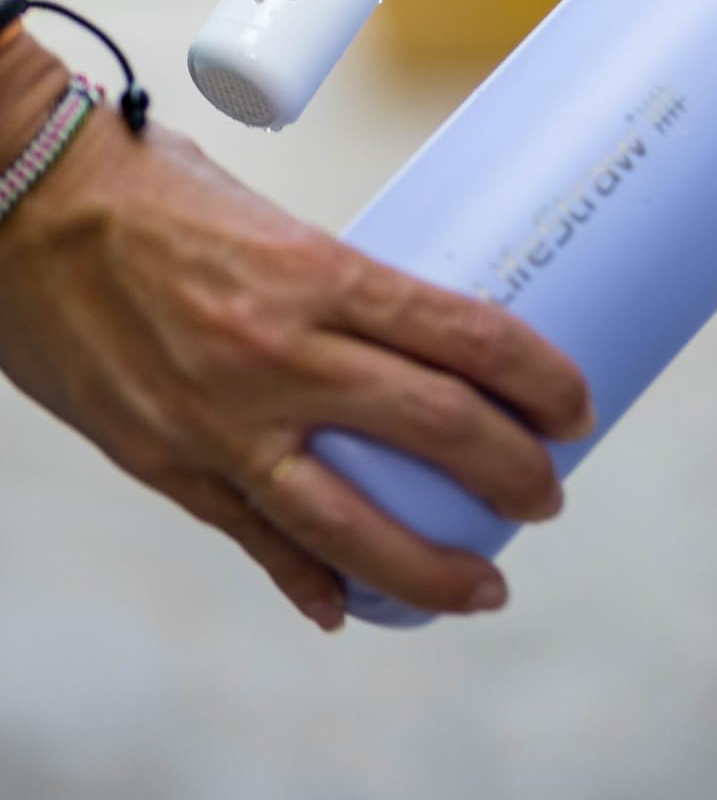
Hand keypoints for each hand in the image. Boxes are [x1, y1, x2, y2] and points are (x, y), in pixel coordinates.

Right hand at [0, 95, 592, 630]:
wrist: (22, 207)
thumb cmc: (153, 190)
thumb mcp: (270, 223)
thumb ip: (333, 290)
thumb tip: (409, 340)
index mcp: (317, 273)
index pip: (464, 335)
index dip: (538, 378)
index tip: (579, 406)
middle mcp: (278, 353)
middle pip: (433, 428)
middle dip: (512, 473)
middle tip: (553, 494)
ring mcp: (219, 421)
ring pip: (350, 523)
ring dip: (430, 568)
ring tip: (484, 588)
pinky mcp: (164, 462)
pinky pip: (252, 539)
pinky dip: (307, 581)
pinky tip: (348, 609)